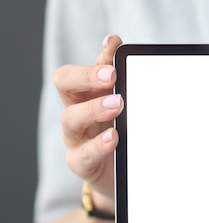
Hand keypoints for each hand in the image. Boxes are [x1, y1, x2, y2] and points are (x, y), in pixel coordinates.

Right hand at [55, 34, 123, 201]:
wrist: (124, 177)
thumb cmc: (124, 137)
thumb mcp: (129, 111)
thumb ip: (129, 86)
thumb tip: (129, 54)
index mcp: (89, 94)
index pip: (87, 67)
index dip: (99, 55)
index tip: (115, 44)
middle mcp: (77, 111)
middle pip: (65, 84)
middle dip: (86, 76)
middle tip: (111, 75)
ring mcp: (76, 138)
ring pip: (70, 118)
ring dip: (94, 109)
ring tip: (118, 104)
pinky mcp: (81, 164)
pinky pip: (83, 154)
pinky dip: (98, 145)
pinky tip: (113, 137)